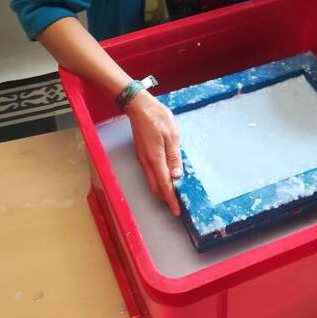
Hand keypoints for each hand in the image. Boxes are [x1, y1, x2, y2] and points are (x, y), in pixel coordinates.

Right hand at [126, 90, 181, 215]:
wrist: (139, 106)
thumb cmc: (157, 118)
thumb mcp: (172, 135)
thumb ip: (174, 157)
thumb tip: (176, 176)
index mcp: (155, 158)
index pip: (164, 185)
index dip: (170, 199)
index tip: (176, 210)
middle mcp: (146, 162)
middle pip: (155, 187)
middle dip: (165, 198)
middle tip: (177, 204)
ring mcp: (142, 159)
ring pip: (151, 181)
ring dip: (161, 190)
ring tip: (174, 193)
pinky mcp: (142, 154)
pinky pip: (150, 173)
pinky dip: (158, 180)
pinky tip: (167, 177)